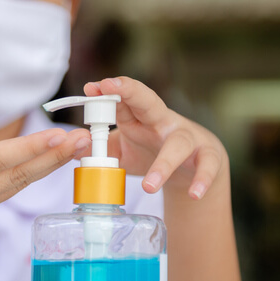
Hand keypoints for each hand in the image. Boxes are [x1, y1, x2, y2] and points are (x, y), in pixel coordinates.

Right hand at [0, 100, 90, 230]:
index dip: (27, 149)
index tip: (58, 135)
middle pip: (12, 177)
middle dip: (51, 158)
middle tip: (85, 139)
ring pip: (15, 186)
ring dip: (49, 165)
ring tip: (78, 145)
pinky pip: (8, 189)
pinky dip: (32, 172)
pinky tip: (54, 156)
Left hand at [81, 77, 228, 199]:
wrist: (195, 166)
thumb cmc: (153, 151)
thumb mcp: (123, 149)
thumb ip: (101, 148)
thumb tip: (72, 150)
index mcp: (139, 118)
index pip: (123, 100)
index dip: (108, 92)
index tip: (91, 87)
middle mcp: (163, 122)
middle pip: (149, 102)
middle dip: (130, 92)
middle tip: (110, 88)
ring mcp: (187, 137)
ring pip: (177, 145)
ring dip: (163, 165)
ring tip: (148, 186)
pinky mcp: (207, 156)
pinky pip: (207, 165)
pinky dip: (202, 179)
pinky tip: (194, 193)